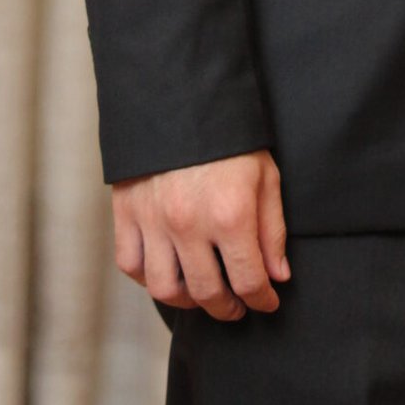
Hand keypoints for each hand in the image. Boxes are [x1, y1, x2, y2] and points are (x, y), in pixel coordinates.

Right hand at [111, 148, 290, 318]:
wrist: (179, 95)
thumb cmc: (230, 137)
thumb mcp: (265, 175)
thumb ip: (273, 229)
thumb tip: (277, 277)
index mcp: (231, 215)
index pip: (250, 281)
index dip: (263, 300)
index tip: (267, 302)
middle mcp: (190, 225)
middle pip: (208, 294)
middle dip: (228, 308)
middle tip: (236, 306)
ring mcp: (154, 221)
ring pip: (166, 289)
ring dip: (188, 301)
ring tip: (202, 293)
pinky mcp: (126, 213)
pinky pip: (131, 265)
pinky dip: (147, 277)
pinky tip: (167, 269)